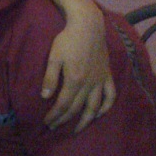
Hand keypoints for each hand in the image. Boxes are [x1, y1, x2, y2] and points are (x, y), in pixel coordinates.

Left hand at [42, 4, 115, 132]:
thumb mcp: (53, 58)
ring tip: (77, 128)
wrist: (88, 27)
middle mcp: (89, 84)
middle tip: (54, 127)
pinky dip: (106, 106)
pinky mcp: (107, 75)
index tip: (46, 122)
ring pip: (95, 106)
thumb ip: (50, 78)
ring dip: (86, 120)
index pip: (63, 105)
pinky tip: (99, 113)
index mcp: (74, 80)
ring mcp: (100, 80)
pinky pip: (110, 95)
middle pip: (77, 108)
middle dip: (64, 119)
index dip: (54, 115)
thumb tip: (45, 97)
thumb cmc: (67, 40)